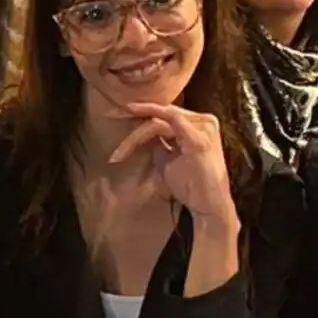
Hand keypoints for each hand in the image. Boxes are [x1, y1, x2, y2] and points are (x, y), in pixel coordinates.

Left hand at [110, 103, 236, 223]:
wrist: (208, 205)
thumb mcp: (168, 157)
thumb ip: (157, 141)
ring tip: (118, 153)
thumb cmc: (190, 183)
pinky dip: (146, 131)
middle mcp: (203, 121)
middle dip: (133, 117)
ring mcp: (203, 128)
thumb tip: (140, 129)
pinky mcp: (198, 139)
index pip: (165, 113)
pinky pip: (169, 123)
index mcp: (197, 124)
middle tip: (109, 117)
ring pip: (160, 119)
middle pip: (161, 114)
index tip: (115, 114)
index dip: (140, 113)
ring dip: (135, 135)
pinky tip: (131, 138)